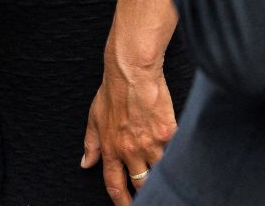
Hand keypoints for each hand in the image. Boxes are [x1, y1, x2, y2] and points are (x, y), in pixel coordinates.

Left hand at [81, 50, 176, 203]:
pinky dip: (176, 155)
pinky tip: (178, 155)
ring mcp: (151, 143)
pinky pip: (175, 152)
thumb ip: (91, 144)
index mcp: (112, 148)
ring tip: (165, 174)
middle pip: (141, 184)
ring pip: (160, 171)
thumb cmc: (113, 91)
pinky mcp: (169, 133)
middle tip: (148, 195)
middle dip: (145, 193)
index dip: (121, 202)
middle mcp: (131, 150)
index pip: (115, 185)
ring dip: (162, 173)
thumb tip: (86, 163)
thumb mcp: (94, 118)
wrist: (133, 72)